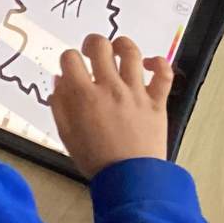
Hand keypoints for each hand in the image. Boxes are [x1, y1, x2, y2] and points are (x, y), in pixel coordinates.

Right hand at [51, 34, 173, 178]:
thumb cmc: (95, 160)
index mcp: (84, 96)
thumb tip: (59, 80)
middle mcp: (110, 88)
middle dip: (92, 44)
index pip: (70, 59)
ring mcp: (136, 92)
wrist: (128, 179)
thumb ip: (60, 106)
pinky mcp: (157, 100)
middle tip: (92, 53)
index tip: (72, 67)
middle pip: (100, 46)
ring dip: (122, 46)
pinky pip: (164, 72)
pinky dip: (158, 63)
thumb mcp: (66, 135)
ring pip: (131, 52)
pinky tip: (149, 65)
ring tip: (118, 51)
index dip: (68, 58)